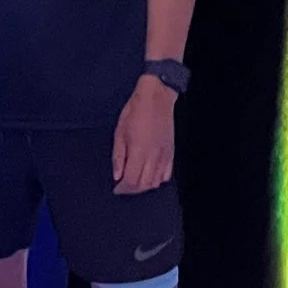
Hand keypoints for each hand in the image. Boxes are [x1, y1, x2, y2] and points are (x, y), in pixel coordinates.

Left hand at [112, 77, 176, 193]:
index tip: (116, 189)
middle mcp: (154, 156)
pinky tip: (150, 176)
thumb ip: (118, 157)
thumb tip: (117, 175)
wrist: (156, 98)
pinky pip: (167, 174)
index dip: (123, 188)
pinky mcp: (171, 152)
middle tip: (123, 187)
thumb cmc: (135, 111)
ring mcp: (164, 155)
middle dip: (132, 190)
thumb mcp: (119, 133)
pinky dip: (158, 179)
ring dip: (144, 186)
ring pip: (156, 181)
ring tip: (134, 182)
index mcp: (139, 152)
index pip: (132, 180)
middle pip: (144, 184)